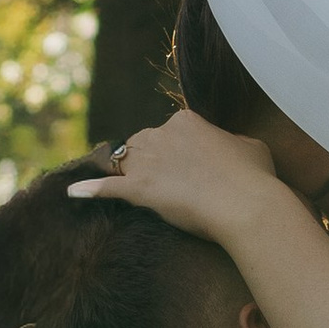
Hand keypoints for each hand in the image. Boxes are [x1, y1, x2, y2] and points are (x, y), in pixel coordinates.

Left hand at [67, 109, 286, 245]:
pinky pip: (107, 187)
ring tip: (132, 192)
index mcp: (187, 121)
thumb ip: (232, 142)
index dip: (174, 152)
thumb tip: (230, 145)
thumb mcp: (252, 147)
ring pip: (123, 162)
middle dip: (148, 162)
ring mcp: (147, 161)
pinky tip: (73, 193)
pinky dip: (89, 190)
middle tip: (167, 187)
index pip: (168, 131)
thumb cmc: (255, 179)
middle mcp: (162, 134)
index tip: (185, 170)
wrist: (246, 205)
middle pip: (141, 144)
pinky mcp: (138, 189)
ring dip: (125, 174)